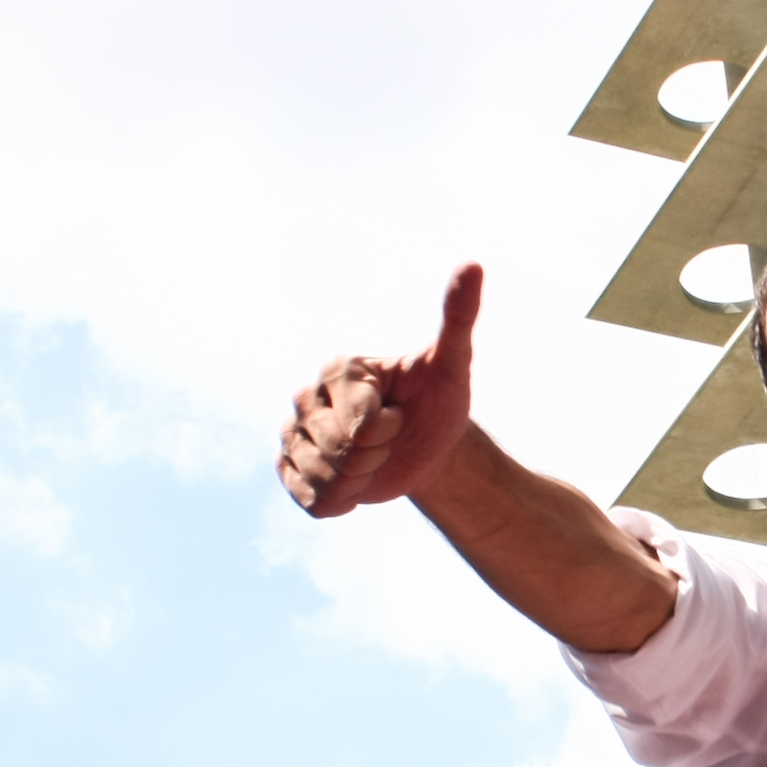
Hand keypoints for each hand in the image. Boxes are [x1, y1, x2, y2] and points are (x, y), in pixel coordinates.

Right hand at [279, 265, 483, 519]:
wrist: (429, 446)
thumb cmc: (439, 400)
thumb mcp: (453, 363)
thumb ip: (458, 316)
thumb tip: (474, 265)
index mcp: (338, 369)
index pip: (357, 419)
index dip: (385, 430)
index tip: (400, 416)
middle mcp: (307, 398)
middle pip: (336, 451)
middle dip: (374, 458)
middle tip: (390, 442)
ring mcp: (295, 434)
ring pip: (321, 478)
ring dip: (358, 483)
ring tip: (373, 463)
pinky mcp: (292, 469)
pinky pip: (309, 500)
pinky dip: (339, 502)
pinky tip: (355, 487)